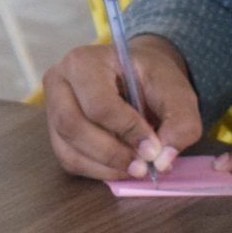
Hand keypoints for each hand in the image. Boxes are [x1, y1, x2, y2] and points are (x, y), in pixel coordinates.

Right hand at [43, 34, 204, 179]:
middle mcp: (58, 82)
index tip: (153, 149)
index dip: (127, 130)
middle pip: (73, 126)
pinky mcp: (55, 133)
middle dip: (112, 152)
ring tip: (136, 168)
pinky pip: (70, 160)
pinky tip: (121, 167)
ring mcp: (51, 109)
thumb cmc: (151, 78)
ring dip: (105, 166)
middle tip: (142, 166)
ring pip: (68, 149)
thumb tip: (162, 160)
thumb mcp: (176, 90)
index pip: (98, 103)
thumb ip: (180, 121)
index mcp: (84, 61)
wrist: (136, 76)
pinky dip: (98, 171)